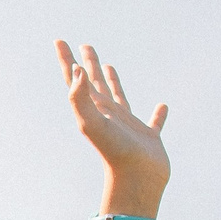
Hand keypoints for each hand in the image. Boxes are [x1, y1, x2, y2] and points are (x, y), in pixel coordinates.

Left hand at [56, 41, 168, 214]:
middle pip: (94, 83)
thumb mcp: (91, 122)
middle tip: (83, 46)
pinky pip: (153, 121)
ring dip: (113, 80)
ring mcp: (127, 125)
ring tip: (109, 65)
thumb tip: (75, 70)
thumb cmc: (113, 151)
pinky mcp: (148, 137)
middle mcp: (107, 114)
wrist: (135, 178)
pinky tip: (162, 106)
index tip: (59, 41)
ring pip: (118, 97)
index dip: (66, 60)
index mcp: (92, 109)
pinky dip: (158, 114)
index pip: (75, 79)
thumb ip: (79, 97)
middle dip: (86, 64)